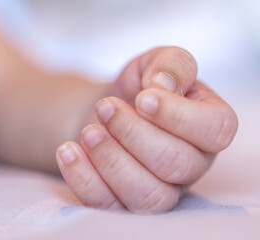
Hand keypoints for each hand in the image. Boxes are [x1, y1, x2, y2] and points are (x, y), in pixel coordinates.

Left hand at [55, 47, 237, 213]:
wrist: (105, 111)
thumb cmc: (137, 88)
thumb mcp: (155, 63)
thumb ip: (172, 64)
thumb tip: (164, 85)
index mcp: (209, 127)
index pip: (216, 130)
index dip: (177, 114)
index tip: (142, 97)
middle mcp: (191, 165)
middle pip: (174, 163)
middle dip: (133, 132)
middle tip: (106, 107)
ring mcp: (160, 189)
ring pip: (147, 194)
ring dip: (110, 159)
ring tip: (88, 131)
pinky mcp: (125, 202)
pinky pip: (110, 206)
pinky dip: (84, 179)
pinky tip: (69, 151)